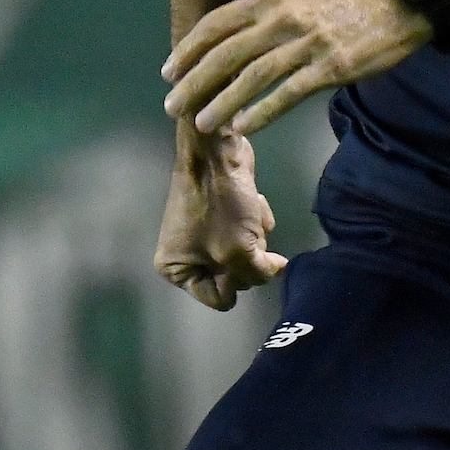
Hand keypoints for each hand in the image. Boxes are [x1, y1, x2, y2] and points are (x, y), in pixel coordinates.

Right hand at [155, 131, 287, 310]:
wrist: (216, 151)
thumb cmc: (219, 206)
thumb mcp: (239, 252)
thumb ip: (258, 275)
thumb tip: (274, 270)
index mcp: (174, 269)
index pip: (218, 298)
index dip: (235, 282)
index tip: (239, 259)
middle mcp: (186, 254)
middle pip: (234, 276)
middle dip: (247, 254)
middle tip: (243, 232)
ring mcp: (204, 233)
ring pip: (246, 252)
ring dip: (255, 234)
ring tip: (248, 214)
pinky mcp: (222, 214)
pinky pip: (247, 231)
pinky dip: (254, 219)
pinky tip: (253, 201)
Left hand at [162, 0, 430, 137]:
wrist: (397, 5)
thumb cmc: (342, 6)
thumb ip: (262, 16)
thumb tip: (224, 44)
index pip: (216, 23)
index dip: (189, 49)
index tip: (168, 72)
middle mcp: (284, 16)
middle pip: (227, 52)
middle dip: (194, 81)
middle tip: (171, 105)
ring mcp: (308, 42)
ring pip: (253, 75)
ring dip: (222, 101)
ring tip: (201, 123)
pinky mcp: (331, 66)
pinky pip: (289, 92)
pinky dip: (263, 110)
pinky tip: (244, 126)